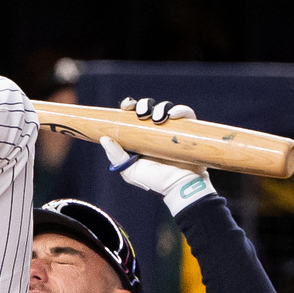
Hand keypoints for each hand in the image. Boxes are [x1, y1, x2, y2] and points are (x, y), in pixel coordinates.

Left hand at [100, 98, 215, 215]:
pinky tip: (174, 116)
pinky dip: (180, 111)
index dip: (129, 106)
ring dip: (161, 108)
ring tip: (158, 119)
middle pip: (148, 107)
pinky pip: (186, 114)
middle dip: (144, 105)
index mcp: (140, 135)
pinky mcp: (189, 130)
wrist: (179, 187)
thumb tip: (104, 139)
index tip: (126, 106)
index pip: (132, 115)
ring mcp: (172, 129)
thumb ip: (117, 156)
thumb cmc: (154, 181)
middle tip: (142, 114)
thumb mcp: (130, 170)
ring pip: (165, 108)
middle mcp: (156, 129)